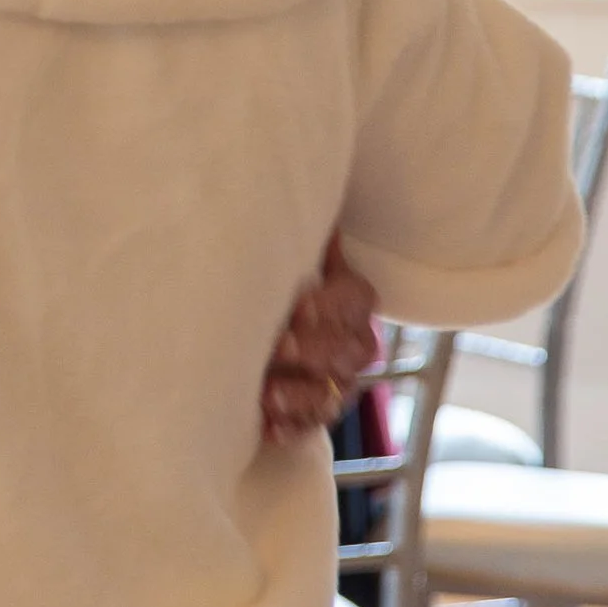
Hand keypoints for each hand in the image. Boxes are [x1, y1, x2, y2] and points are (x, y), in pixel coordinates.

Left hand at [260, 232, 379, 442]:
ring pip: (333, 393)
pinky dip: (289, 426)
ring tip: (266, 392)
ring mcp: (337, 382)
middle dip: (313, 349)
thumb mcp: (284, 256)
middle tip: (278, 345)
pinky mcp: (315, 414)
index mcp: (349, 297)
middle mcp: (352, 342)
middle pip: (350, 351)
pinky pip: (312, 427)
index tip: (299, 303)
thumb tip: (293, 179)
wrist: (251, 329)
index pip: (355, 300)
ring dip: (299, 393)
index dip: (331, 304)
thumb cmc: (271, 281)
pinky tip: (266, 425)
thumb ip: (292, 231)